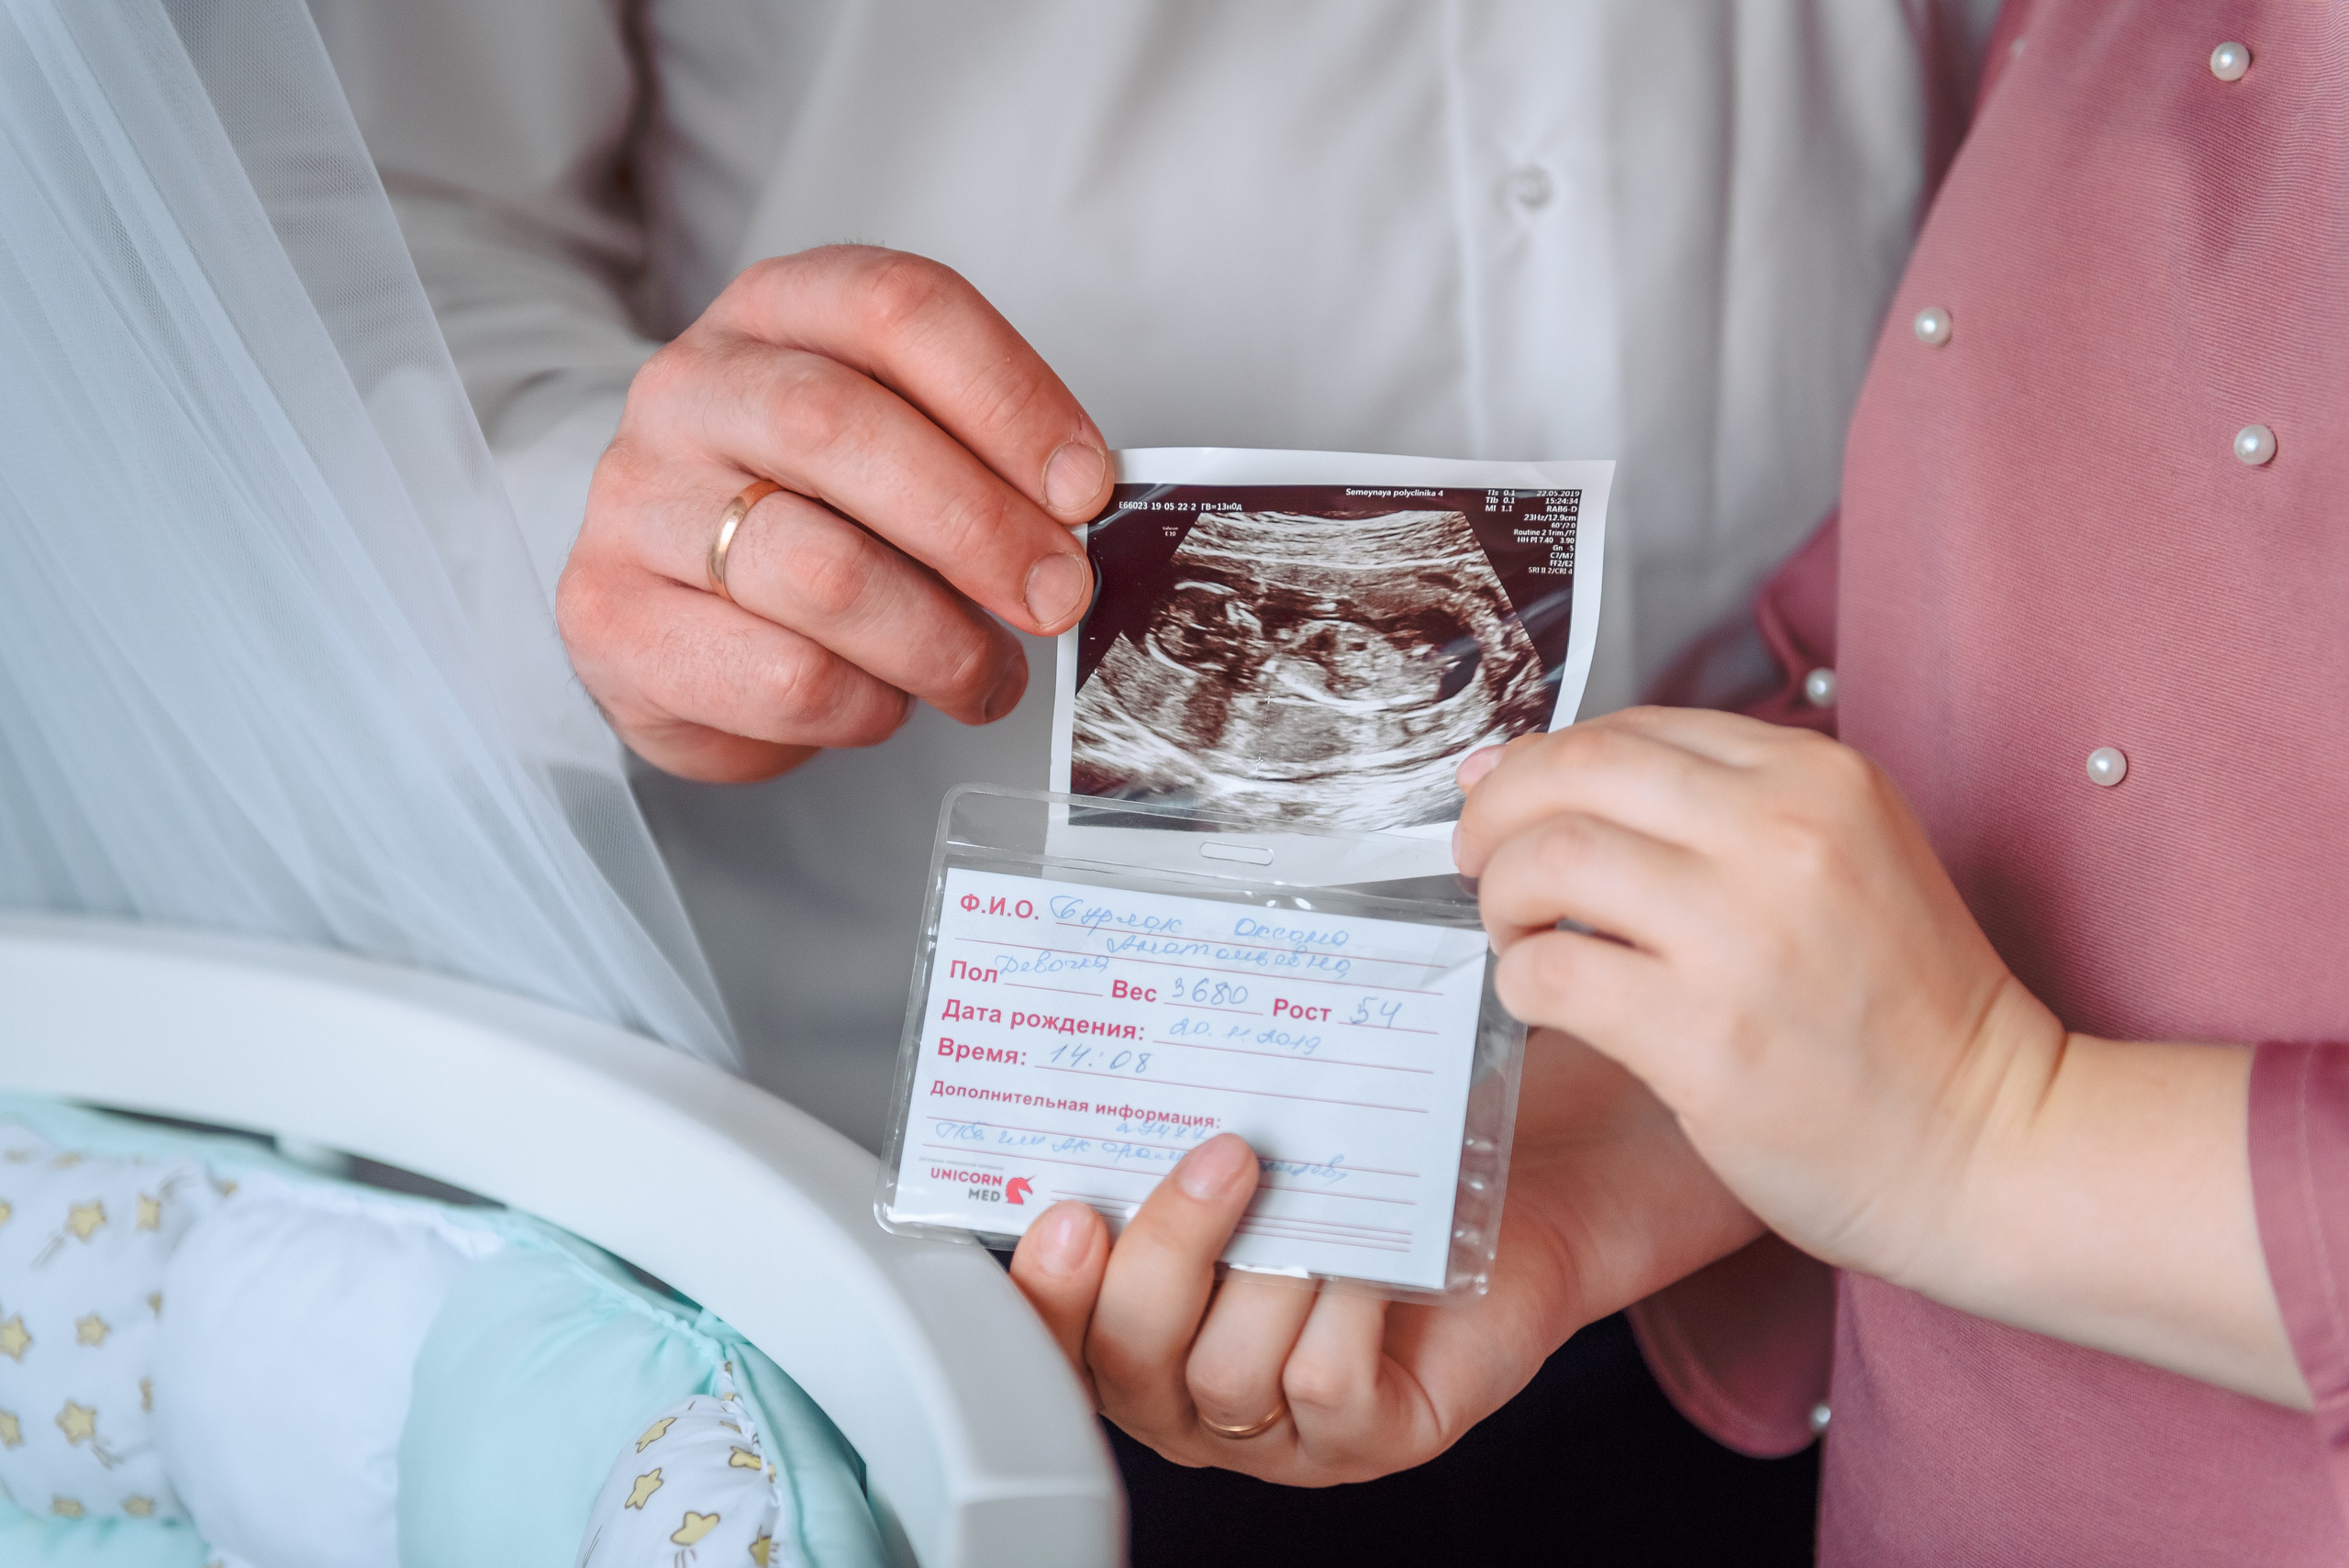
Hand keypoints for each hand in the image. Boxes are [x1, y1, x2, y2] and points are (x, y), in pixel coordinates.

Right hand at [556, 245, 1112, 780]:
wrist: (668, 603)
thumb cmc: (812, 518)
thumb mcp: (897, 450)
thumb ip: (980, 461)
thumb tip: (1077, 526)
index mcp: (775, 309)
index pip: (897, 308)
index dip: (1009, 398)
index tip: (1086, 488)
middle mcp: (689, 387)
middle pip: (841, 426)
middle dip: (980, 527)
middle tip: (1056, 597)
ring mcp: (635, 501)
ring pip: (817, 570)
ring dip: (938, 641)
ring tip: (984, 674)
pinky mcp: (612, 618)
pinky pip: (782, 678)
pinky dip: (868, 706)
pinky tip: (885, 700)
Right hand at [1008, 1029, 1762, 1483]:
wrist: (1528, 1186)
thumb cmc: (1382, 1159)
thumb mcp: (1265, 1138)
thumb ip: (1183, 1126)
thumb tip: (1126, 1045)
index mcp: (1148, 1322)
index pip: (1058, 1337)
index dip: (1048, 1290)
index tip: (1068, 1209)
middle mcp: (1200, 1389)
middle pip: (1130, 1363)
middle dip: (1161, 1260)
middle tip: (1219, 1158)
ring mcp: (1283, 1429)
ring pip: (1223, 1379)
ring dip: (1257, 1277)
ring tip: (1298, 1190)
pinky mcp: (1373, 1435)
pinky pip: (1325, 1391)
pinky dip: (1338, 1315)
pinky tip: (1365, 1256)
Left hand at [1453, 710, 2305, 1406]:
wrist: (1992, 1143)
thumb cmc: (1902, 1011)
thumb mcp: (1839, 858)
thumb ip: (1703, 808)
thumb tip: (1514, 770)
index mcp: (1818, 778)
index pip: (1630, 729)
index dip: (1542, 765)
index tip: (1510, 804)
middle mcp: (1784, 836)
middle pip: (1575, 772)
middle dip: (1496, 814)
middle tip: (1479, 864)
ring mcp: (1744, 936)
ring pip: (1549, 860)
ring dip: (1503, 899)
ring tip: (1518, 937)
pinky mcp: (1707, 1038)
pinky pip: (1552, 974)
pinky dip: (1520, 983)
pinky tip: (1544, 1001)